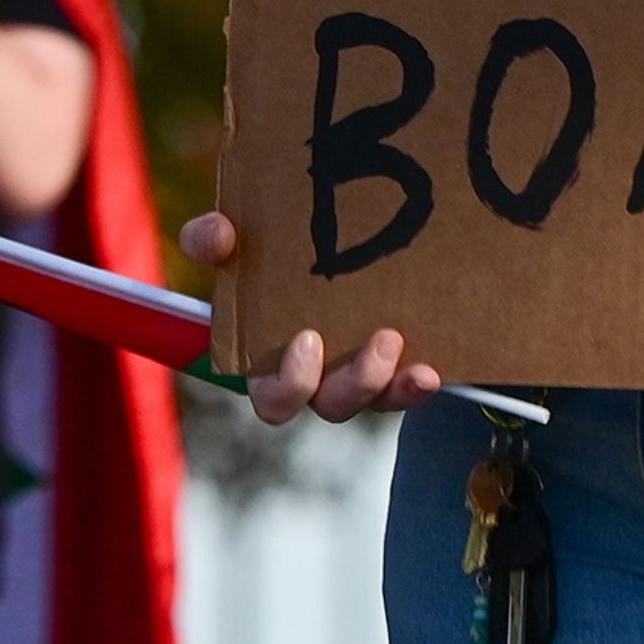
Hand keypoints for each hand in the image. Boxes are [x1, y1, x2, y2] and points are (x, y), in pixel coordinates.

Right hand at [176, 211, 441, 424]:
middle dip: (354, 382)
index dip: (290, 383)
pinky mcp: (394, 367)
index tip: (308, 340)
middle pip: (331, 406)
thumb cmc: (267, 251)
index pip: (274, 399)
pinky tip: (431, 368)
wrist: (332, 236)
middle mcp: (316, 380)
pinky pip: (407, 389)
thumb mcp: (234, 240)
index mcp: (270, 363)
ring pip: (374, 401)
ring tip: (399, 339)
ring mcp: (358, 376)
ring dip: (389, 381)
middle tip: (378, 339)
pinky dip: (417, 383)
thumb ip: (211, 238)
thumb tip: (217, 236)